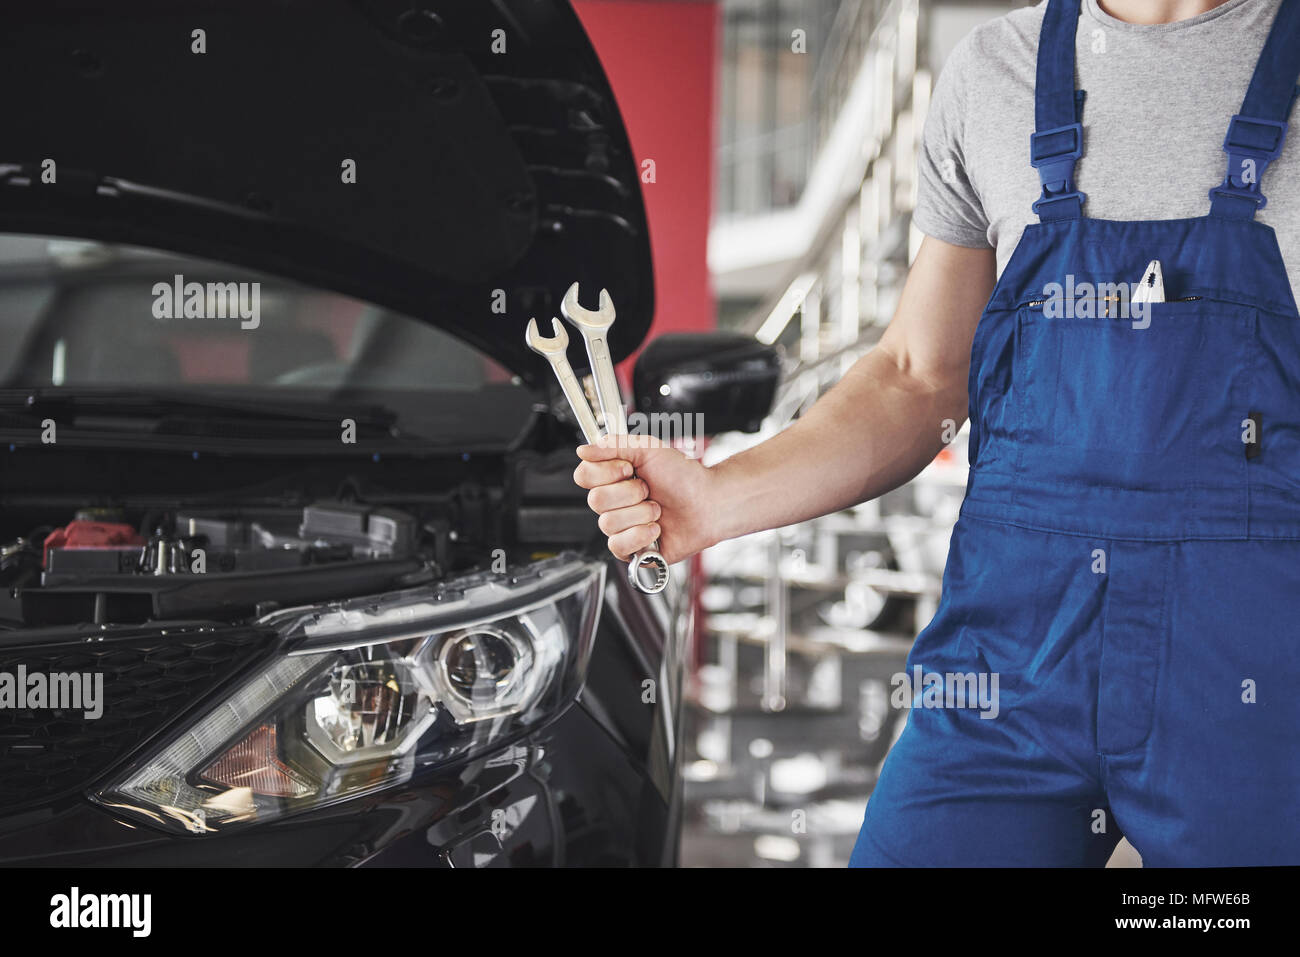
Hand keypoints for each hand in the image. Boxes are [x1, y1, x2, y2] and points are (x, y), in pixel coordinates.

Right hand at [573, 433, 715, 564]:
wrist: (709, 504)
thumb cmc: (684, 477)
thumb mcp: (648, 449)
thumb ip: (614, 445)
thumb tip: (583, 450)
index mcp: (613, 478)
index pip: (584, 476)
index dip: (606, 472)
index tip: (629, 468)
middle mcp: (614, 503)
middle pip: (595, 501)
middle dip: (630, 493)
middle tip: (649, 490)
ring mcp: (621, 527)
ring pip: (608, 523)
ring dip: (641, 514)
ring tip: (658, 510)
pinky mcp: (632, 549)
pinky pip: (618, 546)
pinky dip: (640, 535)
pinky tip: (656, 529)